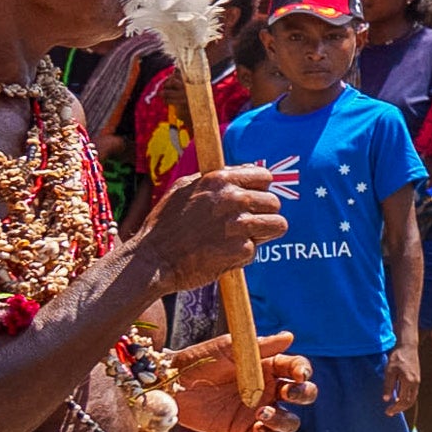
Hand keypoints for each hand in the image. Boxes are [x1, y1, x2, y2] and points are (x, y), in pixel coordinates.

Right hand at [137, 164, 289, 293]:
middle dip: (262, 214)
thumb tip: (243, 170)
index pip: (264, 177)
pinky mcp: (242, 250)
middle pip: (274, 203)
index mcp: (220, 180)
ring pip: (278, 225)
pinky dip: (242, 254)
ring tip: (238, 238)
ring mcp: (239, 225)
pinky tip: (221, 254)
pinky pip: (256, 250)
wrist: (153, 260)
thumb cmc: (165, 224)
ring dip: (262, 233)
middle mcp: (233, 199)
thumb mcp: (183, 188)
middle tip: (243, 225)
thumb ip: (214, 178)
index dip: (259, 190)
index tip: (251, 201)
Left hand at [174, 331, 313, 431]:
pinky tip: (257, 429)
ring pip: (289, 421)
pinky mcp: (244, 431)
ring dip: (284, 419)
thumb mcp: (229, 347)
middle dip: (303, 394)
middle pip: (302, 395)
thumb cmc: (199, 360)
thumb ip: (260, 345)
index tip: (298, 375)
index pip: (297, 369)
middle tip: (287, 393)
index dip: (303, 371)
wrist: (171, 385)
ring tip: (262, 413)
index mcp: (269, 367)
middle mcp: (269, 390)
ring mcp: (258, 412)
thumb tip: (290, 336)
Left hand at [381, 338, 418, 413]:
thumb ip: (388, 386)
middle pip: (410, 402)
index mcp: (409, 382)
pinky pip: (413, 392)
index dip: (396, 408)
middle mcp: (415, 383)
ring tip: (394, 407)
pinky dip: (406, 398)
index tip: (387, 411)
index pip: (404, 401)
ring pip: (412, 398)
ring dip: (403, 404)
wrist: (408, 346)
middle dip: (400, 409)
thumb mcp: (389, 371)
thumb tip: (386, 400)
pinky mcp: (417, 378)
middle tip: (390, 412)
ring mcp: (417, 381)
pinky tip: (399, 398)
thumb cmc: (397, 357)